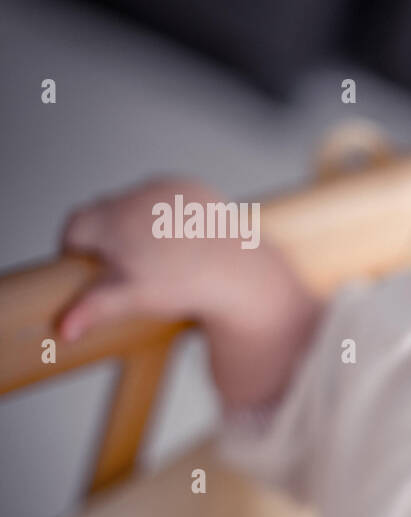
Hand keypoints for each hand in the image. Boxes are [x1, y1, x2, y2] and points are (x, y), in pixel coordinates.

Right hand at [57, 177, 247, 340]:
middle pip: (103, 213)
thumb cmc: (184, 287)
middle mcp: (136, 196)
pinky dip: (167, 214)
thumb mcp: (132, 298)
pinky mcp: (192, 187)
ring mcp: (166, 188)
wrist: (241, 274)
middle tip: (128, 267)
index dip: (77, 250)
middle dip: (108, 237)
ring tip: (155, 255)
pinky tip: (178, 239)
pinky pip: (168, 197)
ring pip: (135, 203)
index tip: (89, 269)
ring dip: (136, 223)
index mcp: (112, 219)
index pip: (74, 229)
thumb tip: (62, 330)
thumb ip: (92, 307)